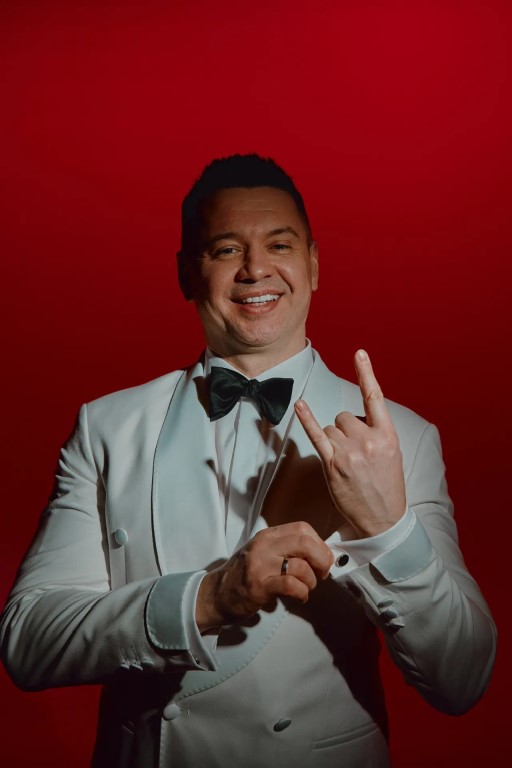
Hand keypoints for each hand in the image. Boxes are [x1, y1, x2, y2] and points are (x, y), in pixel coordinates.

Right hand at [196, 522, 332, 630]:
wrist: (216, 594)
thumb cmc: (244, 575)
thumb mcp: (263, 553)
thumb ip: (285, 549)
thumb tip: (319, 553)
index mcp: (267, 536)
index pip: (302, 528)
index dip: (319, 544)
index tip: (321, 558)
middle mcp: (264, 546)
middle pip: (305, 542)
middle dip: (322, 559)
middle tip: (322, 573)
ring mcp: (260, 565)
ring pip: (301, 567)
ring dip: (311, 581)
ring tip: (306, 588)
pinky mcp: (259, 586)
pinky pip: (291, 585)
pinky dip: (302, 593)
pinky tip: (300, 597)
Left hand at [295, 349, 405, 538]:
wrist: (383, 518)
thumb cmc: (387, 486)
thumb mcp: (392, 453)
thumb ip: (376, 431)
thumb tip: (355, 418)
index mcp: (388, 435)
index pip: (374, 397)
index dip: (366, 373)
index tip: (359, 353)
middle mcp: (368, 439)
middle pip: (343, 416)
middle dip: (345, 430)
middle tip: (355, 454)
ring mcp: (349, 452)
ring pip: (330, 428)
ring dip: (333, 441)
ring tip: (347, 464)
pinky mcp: (332, 464)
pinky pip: (316, 435)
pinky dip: (306, 419)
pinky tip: (300, 405)